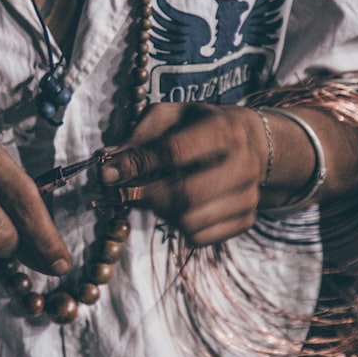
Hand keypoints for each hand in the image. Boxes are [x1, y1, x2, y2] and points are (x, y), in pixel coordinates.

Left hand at [99, 104, 267, 245]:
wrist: (247, 142)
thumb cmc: (197, 126)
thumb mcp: (167, 118)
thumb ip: (137, 140)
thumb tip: (108, 169)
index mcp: (225, 129)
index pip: (175, 152)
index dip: (137, 165)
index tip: (108, 174)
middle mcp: (245, 163)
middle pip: (186, 194)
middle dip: (146, 197)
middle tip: (123, 193)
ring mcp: (249, 195)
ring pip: (190, 221)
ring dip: (160, 213)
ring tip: (153, 196)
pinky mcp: (247, 220)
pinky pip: (200, 238)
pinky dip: (178, 227)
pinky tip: (175, 208)